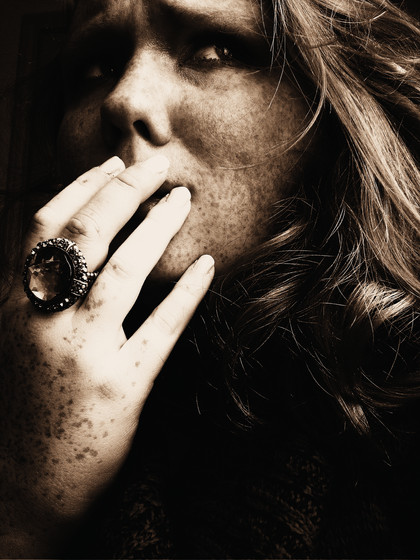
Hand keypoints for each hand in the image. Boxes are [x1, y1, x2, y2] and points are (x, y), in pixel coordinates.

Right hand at [0, 155, 213, 555]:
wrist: (19, 490)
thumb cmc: (18, 412)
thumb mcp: (12, 343)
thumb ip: (34, 298)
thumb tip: (72, 255)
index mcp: (12, 308)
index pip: (43, 228)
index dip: (79, 187)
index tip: (111, 163)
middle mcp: (41, 322)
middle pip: (85, 234)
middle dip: (123, 188)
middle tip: (157, 163)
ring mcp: (79, 354)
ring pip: (122, 271)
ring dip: (158, 226)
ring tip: (183, 199)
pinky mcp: (118, 388)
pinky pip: (159, 330)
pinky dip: (185, 293)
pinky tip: (207, 266)